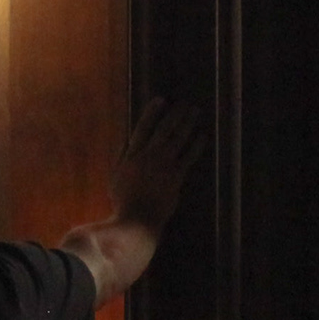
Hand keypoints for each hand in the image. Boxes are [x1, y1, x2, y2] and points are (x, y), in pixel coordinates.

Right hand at [109, 98, 206, 232]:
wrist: (136, 220)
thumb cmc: (123, 202)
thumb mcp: (116, 177)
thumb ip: (123, 158)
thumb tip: (128, 142)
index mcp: (132, 155)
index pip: (142, 128)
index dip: (152, 112)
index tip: (161, 99)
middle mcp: (148, 156)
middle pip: (163, 129)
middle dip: (174, 114)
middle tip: (184, 103)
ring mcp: (164, 165)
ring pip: (178, 138)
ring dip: (187, 123)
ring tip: (194, 112)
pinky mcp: (176, 176)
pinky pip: (189, 156)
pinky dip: (196, 145)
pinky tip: (202, 136)